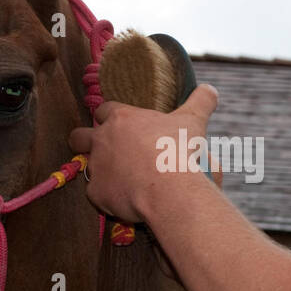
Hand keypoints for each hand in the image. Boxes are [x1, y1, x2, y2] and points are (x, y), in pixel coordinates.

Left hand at [68, 83, 219, 223]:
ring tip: (119, 179)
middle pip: (79, 136)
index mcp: (122, 118)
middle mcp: (102, 140)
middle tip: (105, 151)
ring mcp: (96, 167)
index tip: (120, 125)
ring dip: (99, 171)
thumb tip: (211, 89)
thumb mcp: (193, 121)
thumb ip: (200, 101)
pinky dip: (108, 197)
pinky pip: (97, 194)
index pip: (104, 110)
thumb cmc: (178, 150)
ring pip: (86, 166)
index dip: (110, 117)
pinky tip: (125, 201)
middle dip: (84, 141)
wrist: (169, 189)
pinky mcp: (97, 192)